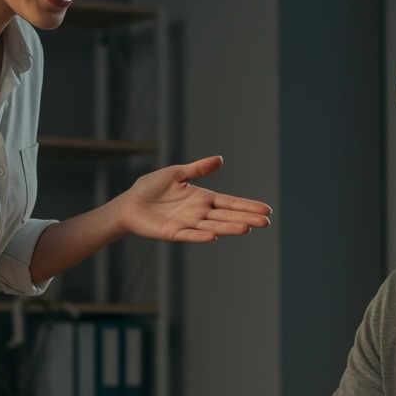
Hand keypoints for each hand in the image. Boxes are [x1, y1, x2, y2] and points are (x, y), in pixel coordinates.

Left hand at [114, 156, 271, 242]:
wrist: (130, 203)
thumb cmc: (152, 188)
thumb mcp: (177, 173)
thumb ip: (198, 169)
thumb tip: (220, 159)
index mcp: (203, 198)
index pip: (230, 203)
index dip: (247, 206)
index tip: (266, 210)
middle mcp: (199, 212)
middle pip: (227, 216)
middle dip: (246, 218)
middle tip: (266, 222)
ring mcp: (188, 224)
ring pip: (213, 226)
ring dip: (229, 228)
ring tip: (247, 228)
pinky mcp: (173, 232)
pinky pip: (189, 235)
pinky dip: (201, 236)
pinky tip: (214, 236)